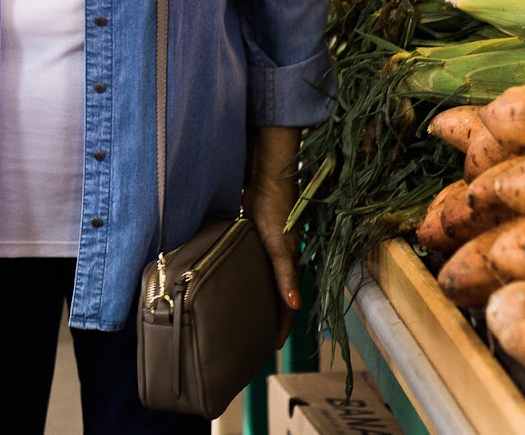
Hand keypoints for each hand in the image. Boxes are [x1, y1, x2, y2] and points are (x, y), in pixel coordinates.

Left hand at [245, 126, 302, 345]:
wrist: (264, 177)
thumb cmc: (276, 210)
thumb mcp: (280, 245)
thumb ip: (286, 275)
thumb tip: (294, 307)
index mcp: (290, 266)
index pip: (288, 307)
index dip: (281, 328)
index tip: (270, 347)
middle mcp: (280, 262)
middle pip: (276, 298)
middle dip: (268, 319)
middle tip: (252, 339)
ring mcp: (267, 251)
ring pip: (263, 284)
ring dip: (255, 300)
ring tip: (240, 318)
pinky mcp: (254, 239)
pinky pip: (250, 267)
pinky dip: (245, 281)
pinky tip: (230, 284)